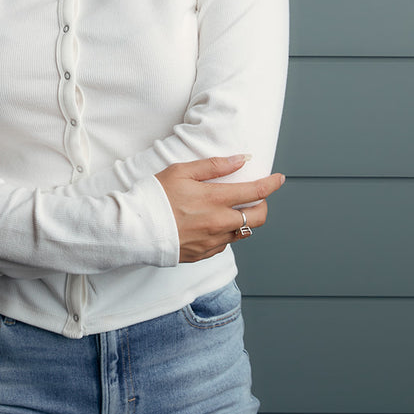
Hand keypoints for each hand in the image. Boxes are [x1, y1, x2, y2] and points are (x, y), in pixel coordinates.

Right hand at [155, 155, 284, 262]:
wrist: (134, 229)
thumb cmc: (154, 196)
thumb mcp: (181, 172)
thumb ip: (214, 166)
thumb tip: (241, 159)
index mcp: (214, 199)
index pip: (256, 191)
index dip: (272, 184)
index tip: (279, 179)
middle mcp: (219, 223)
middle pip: (258, 218)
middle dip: (263, 206)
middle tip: (255, 198)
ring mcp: (212, 241)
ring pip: (242, 232)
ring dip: (242, 220)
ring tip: (229, 210)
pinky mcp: (203, 254)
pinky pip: (224, 244)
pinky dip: (224, 233)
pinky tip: (210, 224)